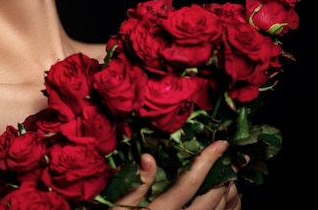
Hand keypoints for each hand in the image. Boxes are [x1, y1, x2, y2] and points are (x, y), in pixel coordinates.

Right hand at [113, 140, 240, 209]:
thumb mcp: (120, 206)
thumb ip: (137, 184)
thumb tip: (148, 158)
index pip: (190, 182)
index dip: (207, 161)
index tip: (220, 144)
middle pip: (211, 198)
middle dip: (223, 176)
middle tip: (228, 158)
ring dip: (225, 191)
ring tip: (226, 174)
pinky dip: (222, 206)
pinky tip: (219, 195)